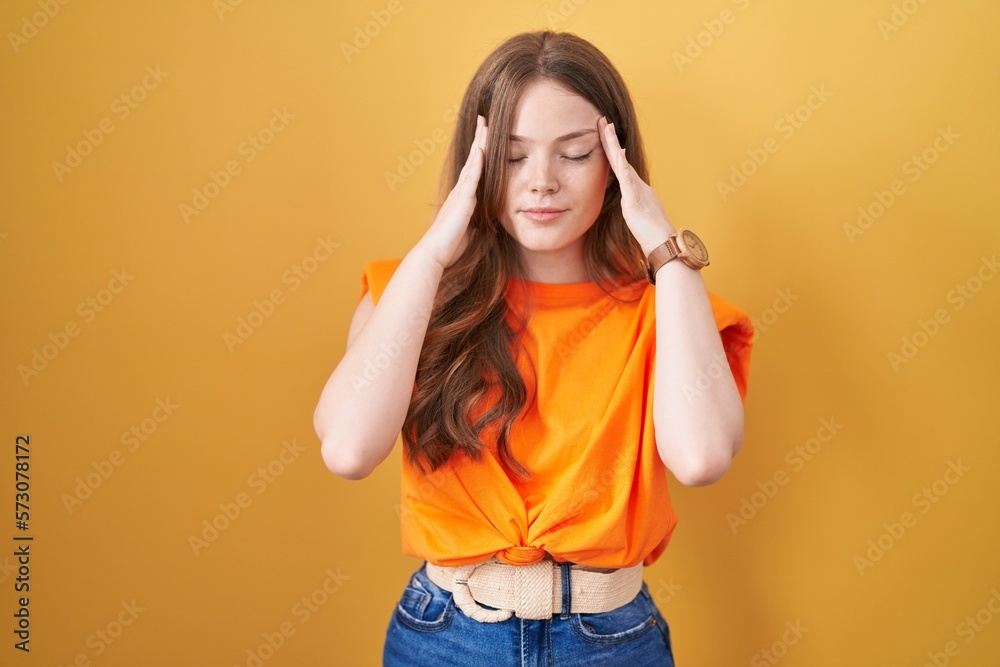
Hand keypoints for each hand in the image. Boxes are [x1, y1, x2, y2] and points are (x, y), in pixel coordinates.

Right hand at [416, 115, 487, 269]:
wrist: (434, 253)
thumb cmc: (449, 247)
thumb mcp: (469, 232)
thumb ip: (476, 222)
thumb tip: (484, 225)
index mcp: (463, 198)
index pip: (474, 171)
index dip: (480, 153)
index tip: (484, 138)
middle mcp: (461, 191)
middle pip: (473, 160)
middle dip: (479, 140)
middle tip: (483, 120)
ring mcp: (461, 194)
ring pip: (473, 163)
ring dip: (479, 144)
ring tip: (485, 125)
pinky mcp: (463, 200)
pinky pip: (472, 177)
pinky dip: (478, 162)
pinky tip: (483, 148)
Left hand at [598, 117, 675, 255]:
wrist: (664, 243)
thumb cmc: (651, 233)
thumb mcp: (636, 215)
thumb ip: (631, 203)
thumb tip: (627, 198)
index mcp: (635, 188)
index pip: (620, 164)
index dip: (612, 148)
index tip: (605, 132)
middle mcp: (637, 185)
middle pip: (620, 158)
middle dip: (611, 139)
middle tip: (603, 120)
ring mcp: (637, 190)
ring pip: (623, 164)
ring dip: (614, 145)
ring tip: (606, 129)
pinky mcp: (635, 200)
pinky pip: (627, 180)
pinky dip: (622, 166)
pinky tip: (618, 153)